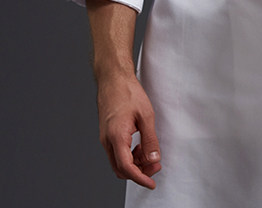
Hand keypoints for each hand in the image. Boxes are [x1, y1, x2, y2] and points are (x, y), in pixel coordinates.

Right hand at [95, 71, 160, 188]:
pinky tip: (140, 146)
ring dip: (135, 163)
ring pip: (118, 162)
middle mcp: (107, 141)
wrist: (113, 79)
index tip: (151, 183)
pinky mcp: (107, 134)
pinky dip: (129, 155)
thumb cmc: (128, 93)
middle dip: (139, 172)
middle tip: (156, 166)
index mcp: (116, 137)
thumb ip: (150, 140)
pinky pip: (117, 152)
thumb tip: (154, 159)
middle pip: (121, 169)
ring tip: (151, 155)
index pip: (127, 167)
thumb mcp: (146, 115)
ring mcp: (105, 138)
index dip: (140, 178)